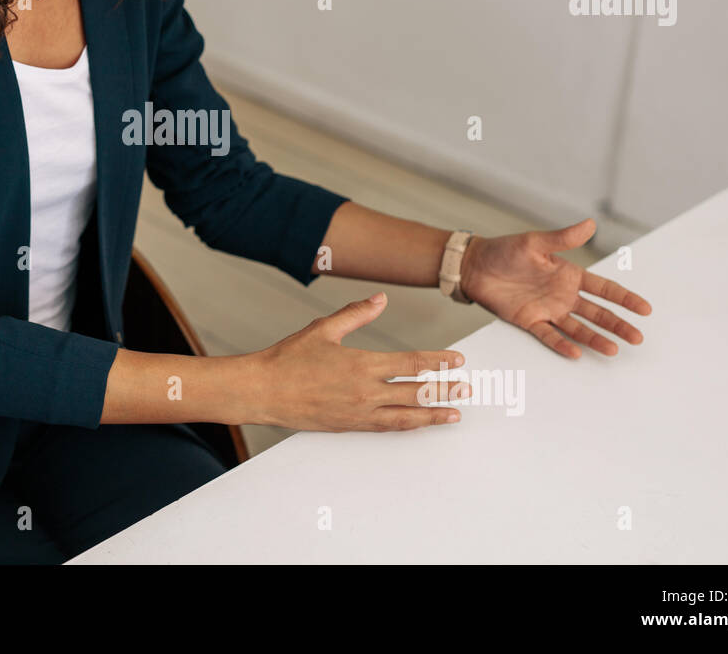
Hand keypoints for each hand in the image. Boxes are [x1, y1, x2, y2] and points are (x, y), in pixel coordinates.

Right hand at [248, 293, 469, 431]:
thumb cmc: (288, 359)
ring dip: (432, 414)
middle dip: (444, 390)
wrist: (262, 391)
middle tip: (465, 389)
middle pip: (415, 392)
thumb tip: (381, 299)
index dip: (437, 362)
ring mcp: (358, 413)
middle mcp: (364, 392)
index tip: (456, 361)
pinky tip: (417, 423)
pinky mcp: (349, 426)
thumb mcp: (323, 329)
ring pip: (405, 416)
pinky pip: (386, 427)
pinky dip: (407, 425)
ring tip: (453, 414)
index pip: (411, 363)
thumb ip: (356, 314)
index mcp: (361, 364)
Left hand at [459, 217, 651, 358]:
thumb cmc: (504, 251)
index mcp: (569, 275)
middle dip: (618, 324)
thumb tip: (591, 225)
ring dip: (596, 338)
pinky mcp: (529, 320)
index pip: (604, 289)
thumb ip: (563, 238)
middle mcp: (562, 295)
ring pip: (578, 328)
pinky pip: (549, 335)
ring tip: (614, 350)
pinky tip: (577, 353)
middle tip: (637, 338)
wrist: (475, 266)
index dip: (625, 298)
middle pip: (597, 313)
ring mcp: (548, 310)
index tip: (645, 309)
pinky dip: (562, 344)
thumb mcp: (535, 242)